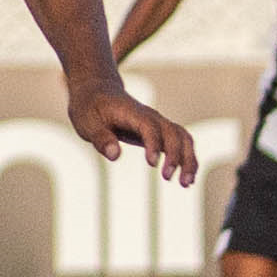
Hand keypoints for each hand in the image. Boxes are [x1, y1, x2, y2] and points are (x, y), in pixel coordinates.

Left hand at [68, 82, 198, 185]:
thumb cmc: (90, 107)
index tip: (152, 164)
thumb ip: (101, 138)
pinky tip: (187, 179)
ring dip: (188, 159)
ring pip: (183, 138)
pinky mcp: (159, 131)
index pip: (149, 128)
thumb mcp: (87, 123)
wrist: (97, 92)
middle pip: (173, 132)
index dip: (153, 144)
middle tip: (167, 178)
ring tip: (186, 184)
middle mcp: (151, 117)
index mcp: (133, 113)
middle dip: (175, 155)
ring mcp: (158, 123)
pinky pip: (180, 143)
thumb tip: (114, 155)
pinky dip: (187, 159)